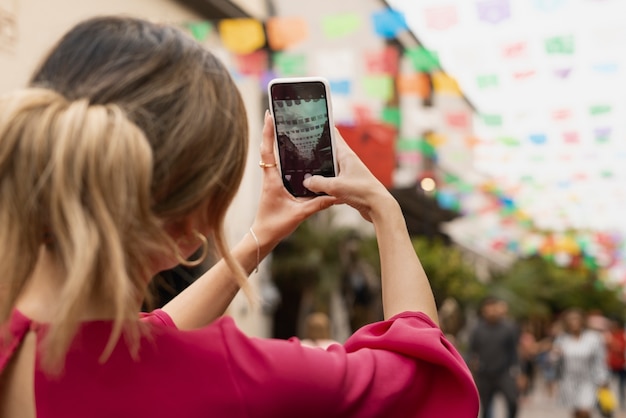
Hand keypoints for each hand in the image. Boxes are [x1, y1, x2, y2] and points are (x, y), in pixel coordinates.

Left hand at [251, 111, 336, 247]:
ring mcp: (271, 181)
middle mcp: (269, 177)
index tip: (269, 115)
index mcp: (271, 179)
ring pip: (272, 157)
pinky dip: (282, 156)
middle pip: (268, 149)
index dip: (267, 132)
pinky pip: (278, 167)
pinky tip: (293, 153)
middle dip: (272, 131)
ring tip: (285, 127)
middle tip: (279, 114)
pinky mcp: (275, 186)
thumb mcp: (300, 214)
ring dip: (276, 142)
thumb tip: (335, 195)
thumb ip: (318, 203)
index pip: (267, 151)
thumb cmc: (275, 225)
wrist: (263, 237)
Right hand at [303, 128, 396, 222]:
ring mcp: (348, 173)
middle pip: (329, 152)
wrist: (378, 207)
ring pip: (330, 167)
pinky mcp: (349, 184)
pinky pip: (333, 180)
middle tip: (301, 149)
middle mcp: (348, 161)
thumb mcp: (335, 186)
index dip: (324, 128)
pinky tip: (316, 188)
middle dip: (316, 151)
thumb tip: (306, 181)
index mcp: (346, 155)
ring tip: (304, 170)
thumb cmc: (362, 192)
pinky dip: (325, 182)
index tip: (312, 123)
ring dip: (320, 170)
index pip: (334, 135)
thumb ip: (318, 183)